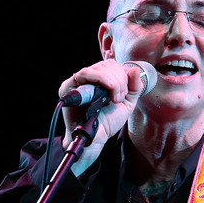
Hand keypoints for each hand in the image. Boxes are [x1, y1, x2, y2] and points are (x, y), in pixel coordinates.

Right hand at [58, 59, 145, 175]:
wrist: (97, 137)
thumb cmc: (108, 121)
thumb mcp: (127, 103)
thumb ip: (134, 86)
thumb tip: (135, 69)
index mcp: (102, 79)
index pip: (113, 65)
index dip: (123, 76)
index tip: (124, 95)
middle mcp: (90, 78)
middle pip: (108, 65)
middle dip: (119, 81)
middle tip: (118, 99)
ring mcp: (79, 81)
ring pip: (99, 68)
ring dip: (113, 83)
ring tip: (112, 100)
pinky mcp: (69, 86)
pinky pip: (85, 74)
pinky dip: (102, 80)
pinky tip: (108, 93)